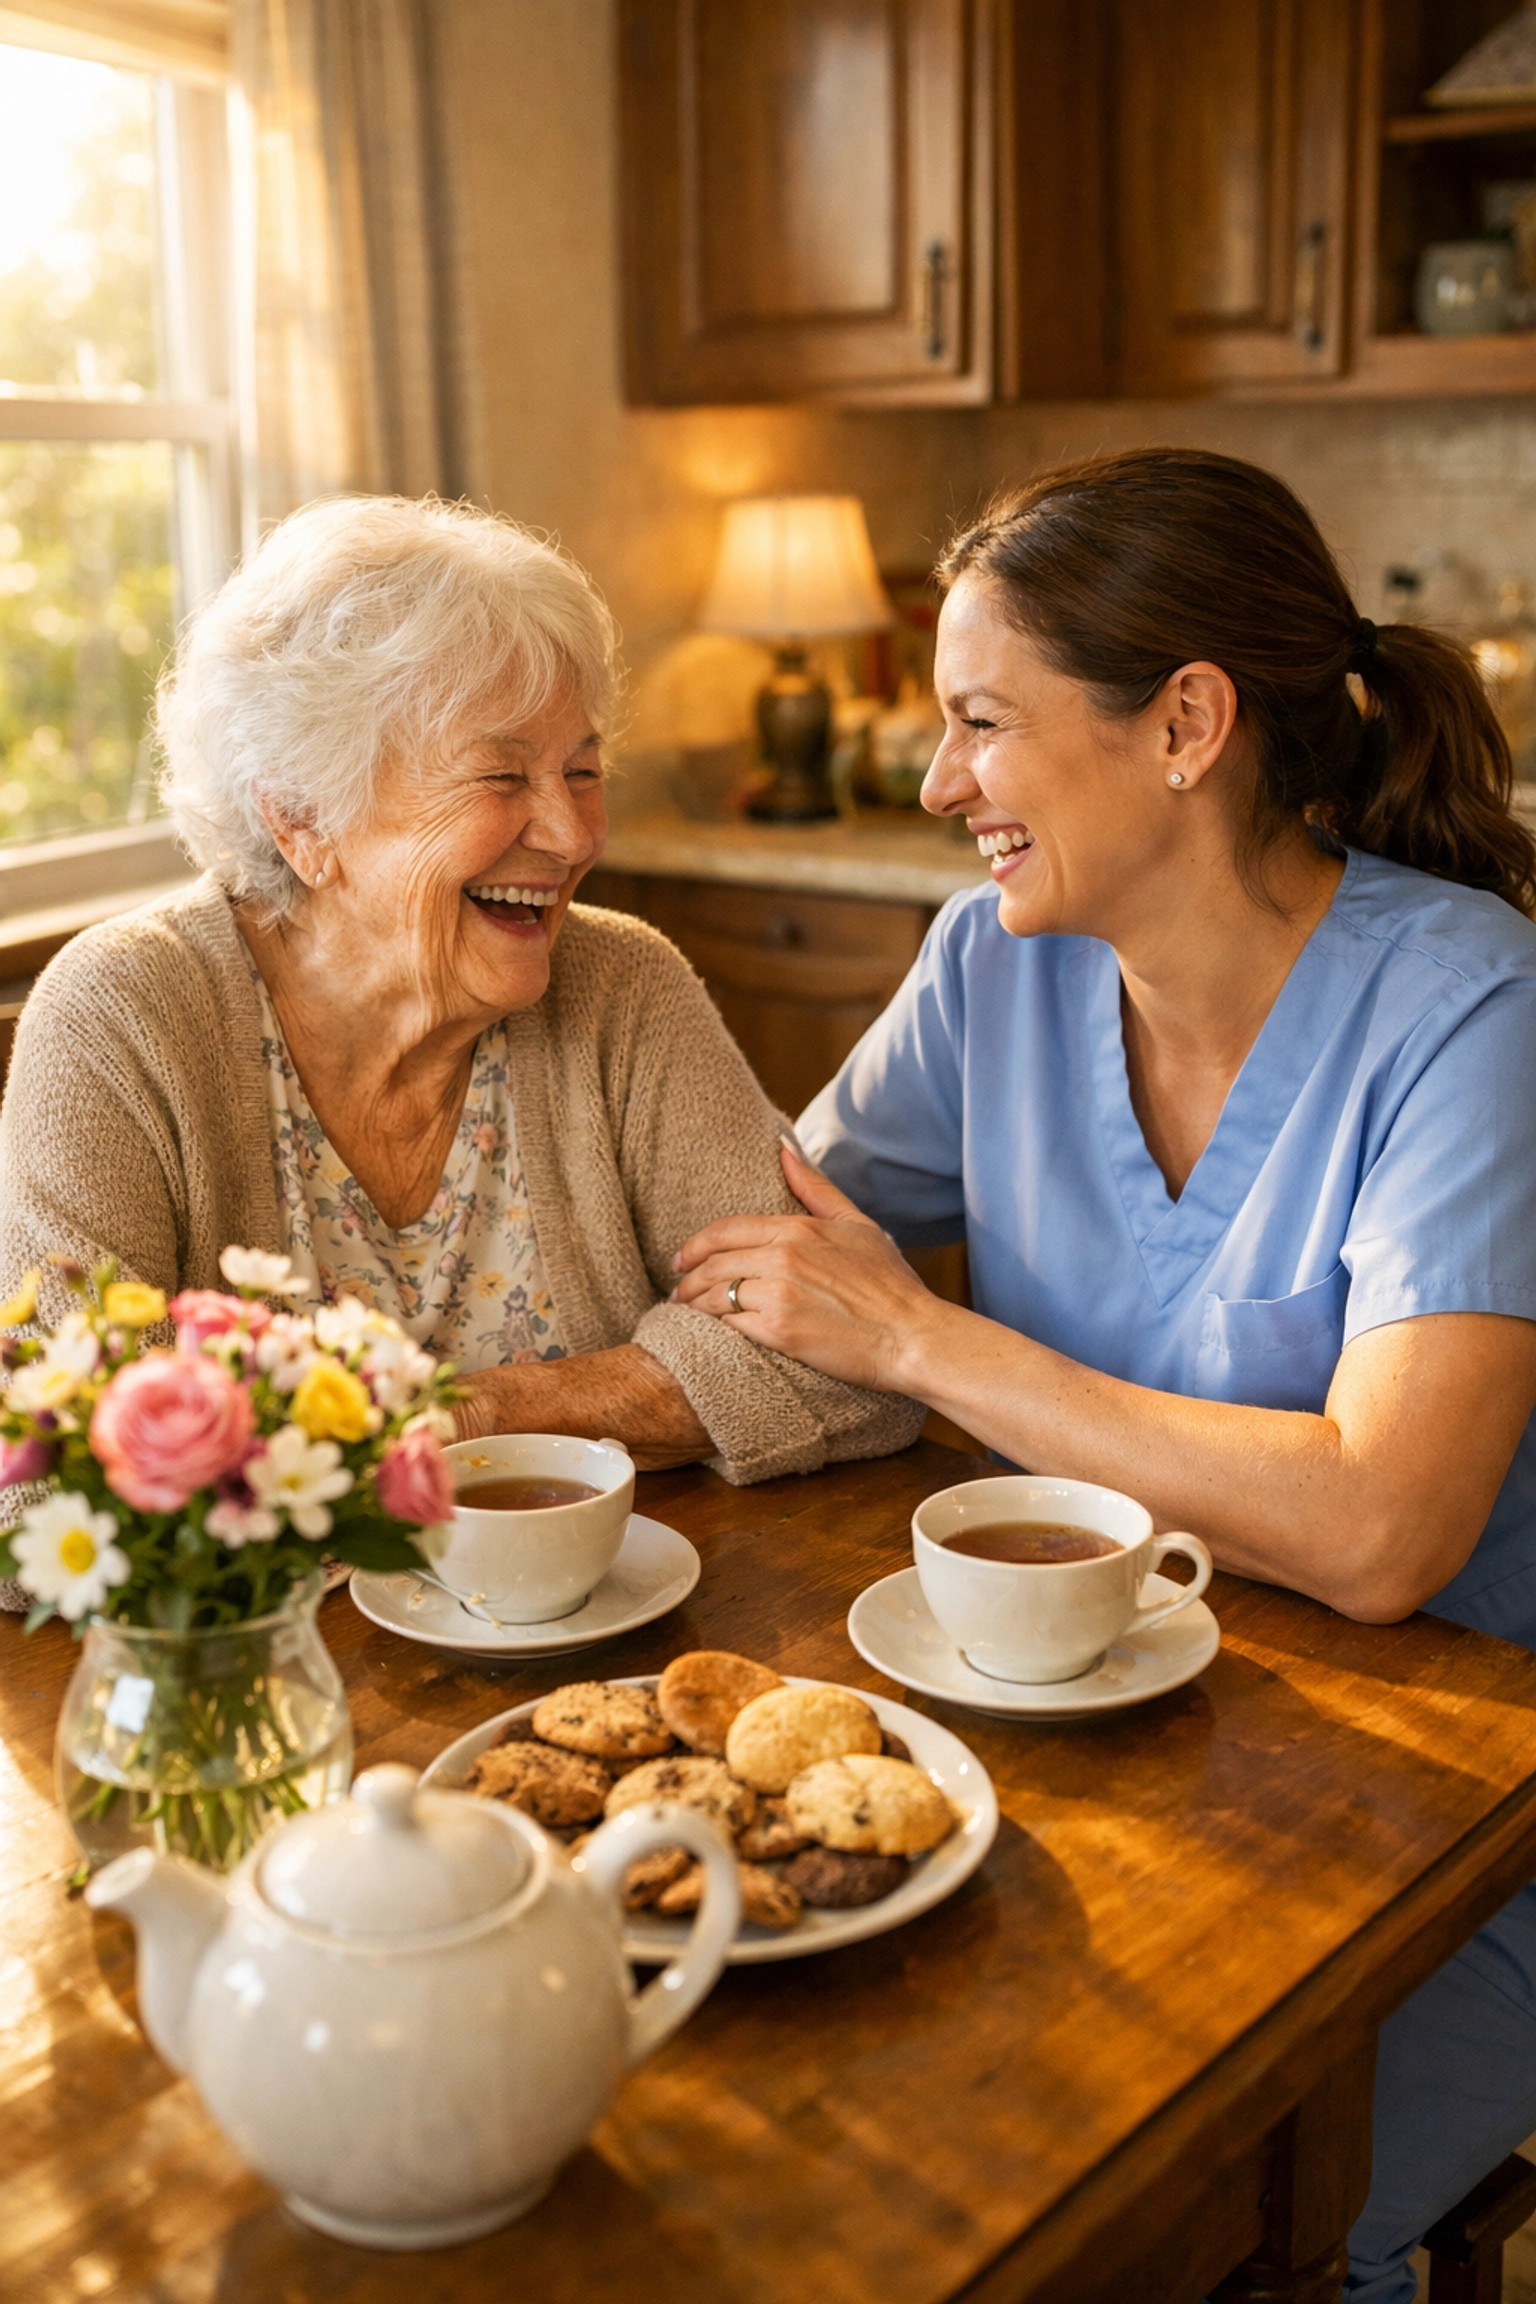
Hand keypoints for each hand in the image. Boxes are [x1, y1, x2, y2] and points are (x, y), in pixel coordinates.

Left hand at [670, 1140, 948, 1392]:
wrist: (911, 1336)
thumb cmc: (891, 1284)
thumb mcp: (857, 1224)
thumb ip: (815, 1187)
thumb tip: (782, 1145)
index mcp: (798, 1228)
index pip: (725, 1230)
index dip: (695, 1245)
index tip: (681, 1259)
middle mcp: (783, 1257)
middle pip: (713, 1262)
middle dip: (687, 1277)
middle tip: (677, 1289)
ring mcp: (779, 1294)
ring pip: (715, 1294)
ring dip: (693, 1304)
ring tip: (686, 1311)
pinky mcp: (779, 1332)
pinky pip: (729, 1324)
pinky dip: (714, 1327)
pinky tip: (709, 1333)